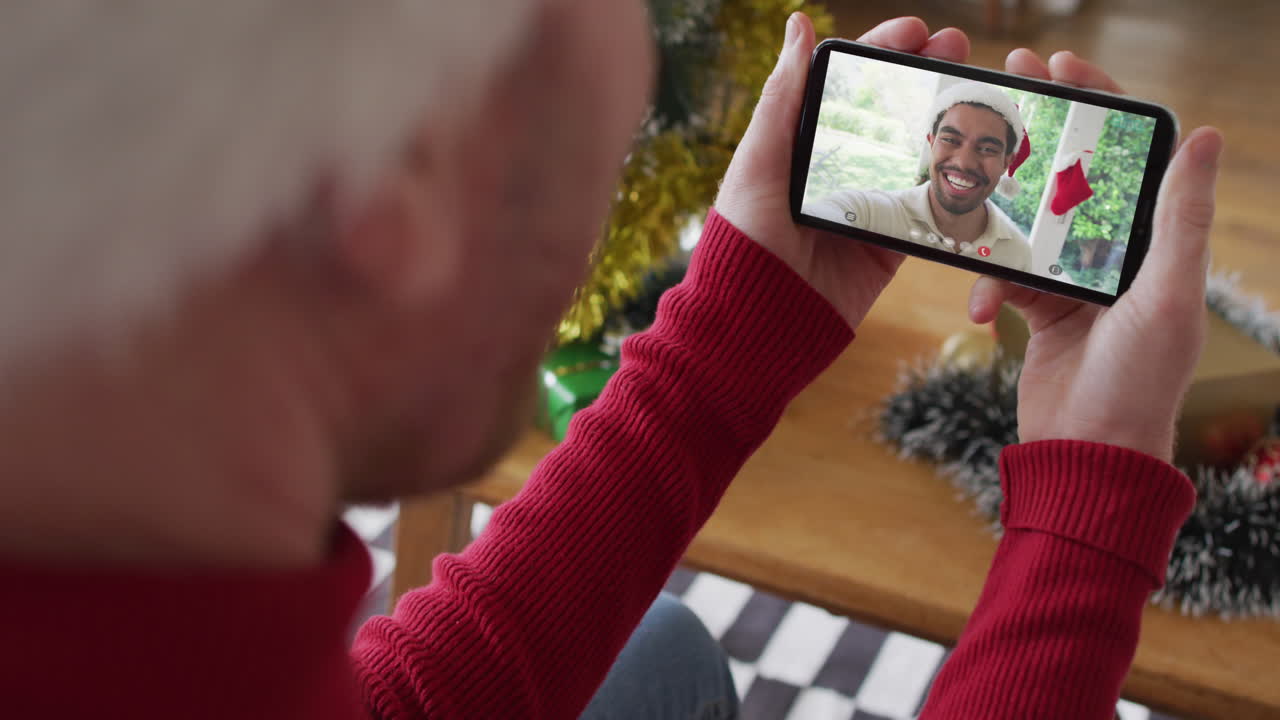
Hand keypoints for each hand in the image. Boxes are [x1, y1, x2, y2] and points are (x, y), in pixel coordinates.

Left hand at [714, 15, 969, 327]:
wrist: (759, 323)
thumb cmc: (745, 240)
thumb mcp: (759, 162)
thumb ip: (783, 97)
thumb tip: (797, 23)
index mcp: (801, 144)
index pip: (847, 85)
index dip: (882, 51)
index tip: (916, 30)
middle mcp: (836, 170)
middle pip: (889, 111)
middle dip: (925, 74)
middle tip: (958, 48)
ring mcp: (866, 206)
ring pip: (915, 152)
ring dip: (947, 119)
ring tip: (977, 89)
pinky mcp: (888, 245)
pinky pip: (927, 208)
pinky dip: (953, 182)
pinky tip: (979, 154)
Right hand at [968, 50, 1222, 461]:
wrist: (1087, 456)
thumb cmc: (1138, 383)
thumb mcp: (1166, 296)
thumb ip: (1179, 217)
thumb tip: (1207, 135)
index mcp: (1156, 241)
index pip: (1129, 154)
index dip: (1098, 103)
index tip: (1058, 67)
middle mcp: (1117, 253)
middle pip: (1071, 175)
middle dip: (1035, 136)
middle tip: (1001, 93)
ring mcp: (1076, 281)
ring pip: (1028, 222)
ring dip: (998, 217)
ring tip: (968, 199)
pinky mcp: (1041, 308)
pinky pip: (1004, 273)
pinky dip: (988, 286)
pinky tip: (983, 312)